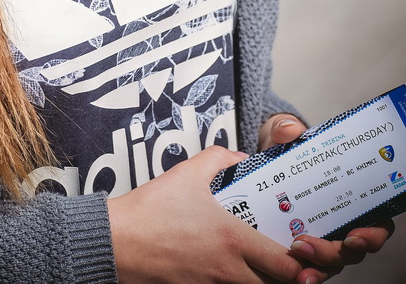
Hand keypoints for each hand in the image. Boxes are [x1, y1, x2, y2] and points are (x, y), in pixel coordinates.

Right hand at [107, 145, 327, 283]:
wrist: (118, 242)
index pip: (286, 264)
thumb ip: (219, 159)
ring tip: (270, 268)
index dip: (307, 265)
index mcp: (232, 239)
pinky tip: (236, 271)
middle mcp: (229, 270)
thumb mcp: (187, 173)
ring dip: (267, 282)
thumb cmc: (151, 210)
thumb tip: (238, 158)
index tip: (312, 253)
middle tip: (300, 266)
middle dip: (296, 280)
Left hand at [258, 115, 394, 283]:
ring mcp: (323, 238)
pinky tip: (293, 273)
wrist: (260, 163)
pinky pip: (310, 266)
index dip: (372, 233)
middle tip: (313, 245)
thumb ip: (286, 128)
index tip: (355, 234)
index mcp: (349, 196)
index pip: (375, 221)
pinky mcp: (302, 248)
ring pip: (333, 263)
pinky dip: (304, 271)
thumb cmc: (284, 151)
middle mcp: (341, 223)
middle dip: (339, 252)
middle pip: (354, 248)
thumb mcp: (283, 135)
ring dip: (319, 265)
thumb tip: (289, 130)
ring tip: (299, 258)